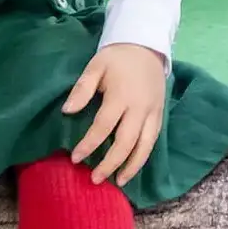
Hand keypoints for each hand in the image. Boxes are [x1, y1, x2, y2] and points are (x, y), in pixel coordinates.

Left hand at [63, 42, 167, 185]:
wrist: (146, 46)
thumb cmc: (117, 58)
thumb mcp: (95, 66)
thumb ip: (82, 89)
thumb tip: (67, 111)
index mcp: (121, 95)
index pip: (104, 126)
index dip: (89, 144)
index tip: (75, 158)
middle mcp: (139, 107)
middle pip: (126, 142)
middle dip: (111, 163)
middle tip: (95, 179)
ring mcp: (152, 112)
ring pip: (144, 146)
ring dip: (132, 166)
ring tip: (119, 181)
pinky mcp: (160, 114)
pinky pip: (153, 140)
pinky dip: (143, 156)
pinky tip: (133, 167)